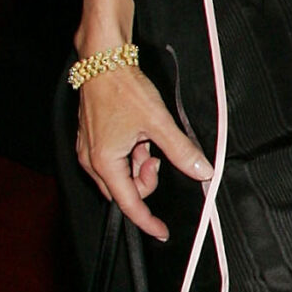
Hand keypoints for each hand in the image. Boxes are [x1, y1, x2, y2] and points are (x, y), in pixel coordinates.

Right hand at [75, 62, 212, 240]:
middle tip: (158, 157)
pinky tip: (139, 136)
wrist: (102, 61)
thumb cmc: (123, 88)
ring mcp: (89, 150)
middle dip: (146, 181)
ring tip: (148, 140)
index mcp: (105, 162)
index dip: (147, 220)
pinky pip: (114, 160)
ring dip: (139, 166)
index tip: (162, 231)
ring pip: (120, 175)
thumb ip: (181, 151)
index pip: (129, 204)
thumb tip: (201, 171)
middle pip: (124, 190)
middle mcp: (91, 161)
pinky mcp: (92, 139)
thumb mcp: (159, 122)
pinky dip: (130, 154)